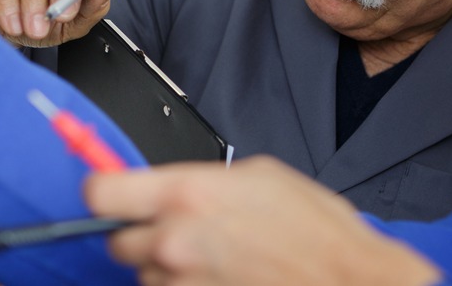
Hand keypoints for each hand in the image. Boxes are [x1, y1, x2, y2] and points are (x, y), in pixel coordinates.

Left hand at [85, 157, 442, 285]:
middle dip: (144, 236)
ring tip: (218, 262)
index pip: (100, 192)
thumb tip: (168, 187)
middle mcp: (173, 242)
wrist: (351, 283)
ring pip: (146, 277)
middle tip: (182, 233)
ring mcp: (181, 285)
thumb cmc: (317, 233)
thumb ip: (199, 181)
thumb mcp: (258, 176)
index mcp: (186, 194)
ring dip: (170, 271)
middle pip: (118, 241)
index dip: (105, 192)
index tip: (112, 195)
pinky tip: (225, 280)